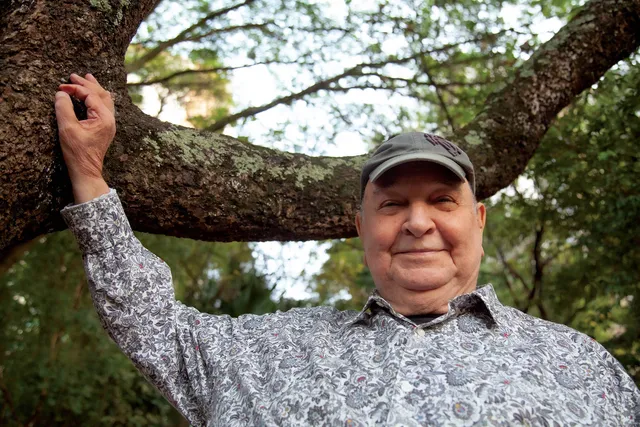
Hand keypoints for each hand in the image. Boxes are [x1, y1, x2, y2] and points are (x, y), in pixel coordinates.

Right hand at [55, 73, 114, 202]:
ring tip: (87, 78)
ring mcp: (109, 124)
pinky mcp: (105, 128)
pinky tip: (94, 96)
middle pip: (101, 94)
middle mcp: (110, 119)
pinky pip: (105, 107)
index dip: (75, 88)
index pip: (90, 95)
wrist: (86, 171)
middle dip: (87, 84)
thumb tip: (61, 93)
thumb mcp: (67, 129)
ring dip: (95, 88)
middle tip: (74, 76)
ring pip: (105, 100)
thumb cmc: (77, 152)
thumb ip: (64, 109)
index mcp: (104, 118)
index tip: (60, 87)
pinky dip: (97, 98)